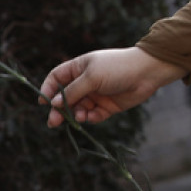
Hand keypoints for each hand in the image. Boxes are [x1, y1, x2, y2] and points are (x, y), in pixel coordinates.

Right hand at [39, 47, 186, 127]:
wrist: (147, 73)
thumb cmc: (117, 68)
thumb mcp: (91, 77)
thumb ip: (72, 92)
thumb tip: (54, 104)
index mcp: (78, 69)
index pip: (56, 79)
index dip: (48, 89)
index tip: (43, 102)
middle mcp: (85, 82)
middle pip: (64, 98)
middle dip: (59, 110)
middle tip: (53, 122)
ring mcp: (95, 95)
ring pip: (78, 109)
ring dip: (75, 115)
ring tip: (79, 117)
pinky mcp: (106, 106)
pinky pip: (92, 116)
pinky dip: (90, 118)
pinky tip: (91, 117)